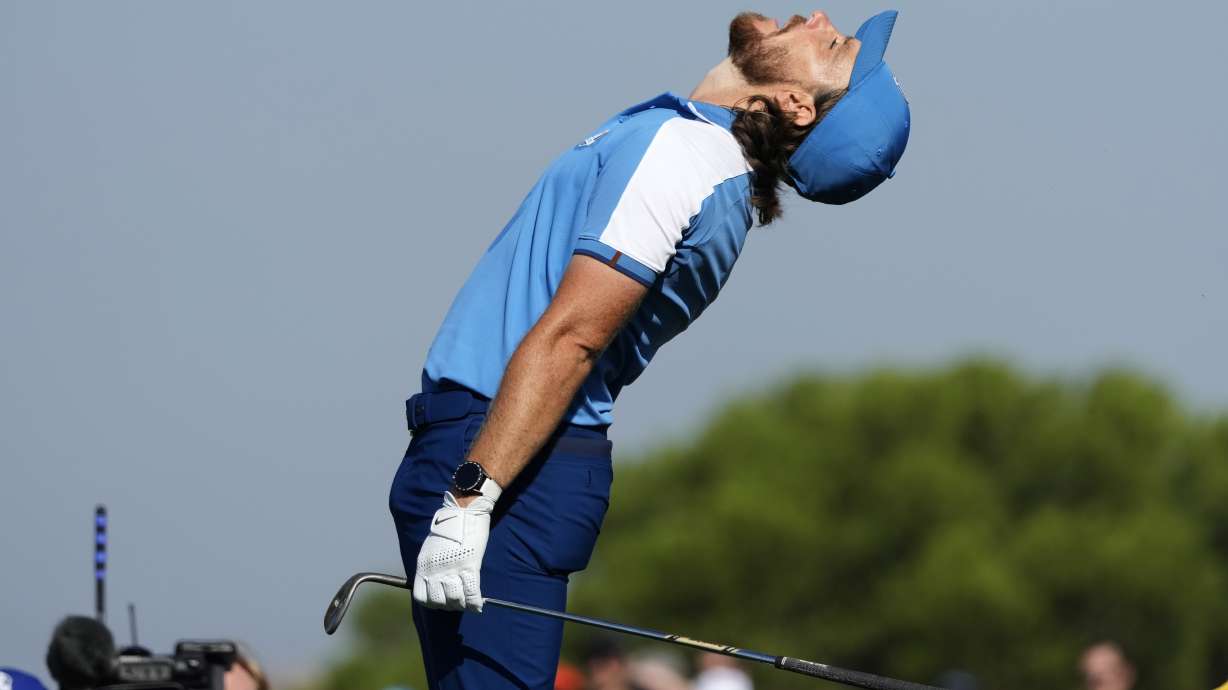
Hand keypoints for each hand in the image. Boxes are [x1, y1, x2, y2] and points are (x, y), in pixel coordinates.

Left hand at [413, 490, 493, 611]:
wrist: (464, 511)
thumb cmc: (450, 528)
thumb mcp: (431, 548)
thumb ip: (432, 565)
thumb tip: (436, 581)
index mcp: (423, 565)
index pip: (421, 597)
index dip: (432, 604)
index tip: (441, 601)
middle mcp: (434, 570)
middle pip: (438, 601)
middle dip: (449, 606)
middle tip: (457, 603)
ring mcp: (451, 569)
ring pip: (455, 599)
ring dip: (462, 605)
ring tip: (468, 602)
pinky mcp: (469, 565)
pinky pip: (471, 592)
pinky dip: (475, 602)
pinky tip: (478, 605)